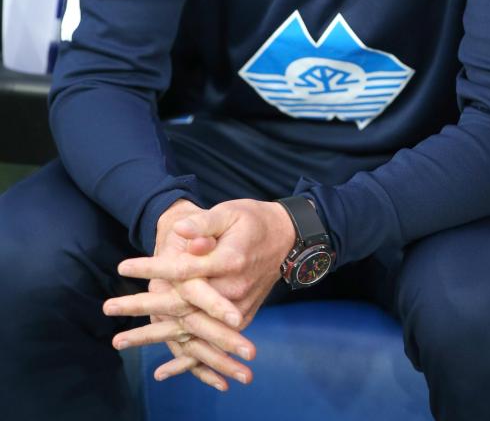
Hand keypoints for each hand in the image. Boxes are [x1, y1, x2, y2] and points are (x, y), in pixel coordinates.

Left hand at [104, 199, 295, 388]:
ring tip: (120, 341)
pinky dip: (187, 361)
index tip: (123, 267)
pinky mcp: (241, 320)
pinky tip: (163, 372)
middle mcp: (232, 290)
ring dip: (155, 337)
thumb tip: (181, 234)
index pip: (184, 269)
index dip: (153, 268)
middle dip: (142, 308)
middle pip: (182, 305)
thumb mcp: (230, 212)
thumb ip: (205, 224)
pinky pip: (210, 345)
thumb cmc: (253, 220)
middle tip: (108, 307)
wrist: (287, 238)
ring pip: (192, 330)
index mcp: (229, 261)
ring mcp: (237, 310)